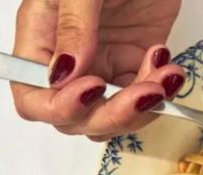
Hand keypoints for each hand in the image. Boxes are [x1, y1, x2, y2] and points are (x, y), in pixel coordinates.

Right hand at [12, 0, 184, 140]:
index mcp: (41, 41)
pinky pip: (143, 101)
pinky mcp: (134, 69)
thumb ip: (72, 27)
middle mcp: (69, 64)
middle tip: (148, 91)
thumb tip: (63, 73)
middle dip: (116, 113)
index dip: (61, 107)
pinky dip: (160, 92)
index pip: (34, 99)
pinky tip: (169, 66)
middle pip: (78, 119)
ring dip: (144, 108)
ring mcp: (103, 68)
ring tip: (166, 72)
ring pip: (113, 118)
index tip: (95, 88)